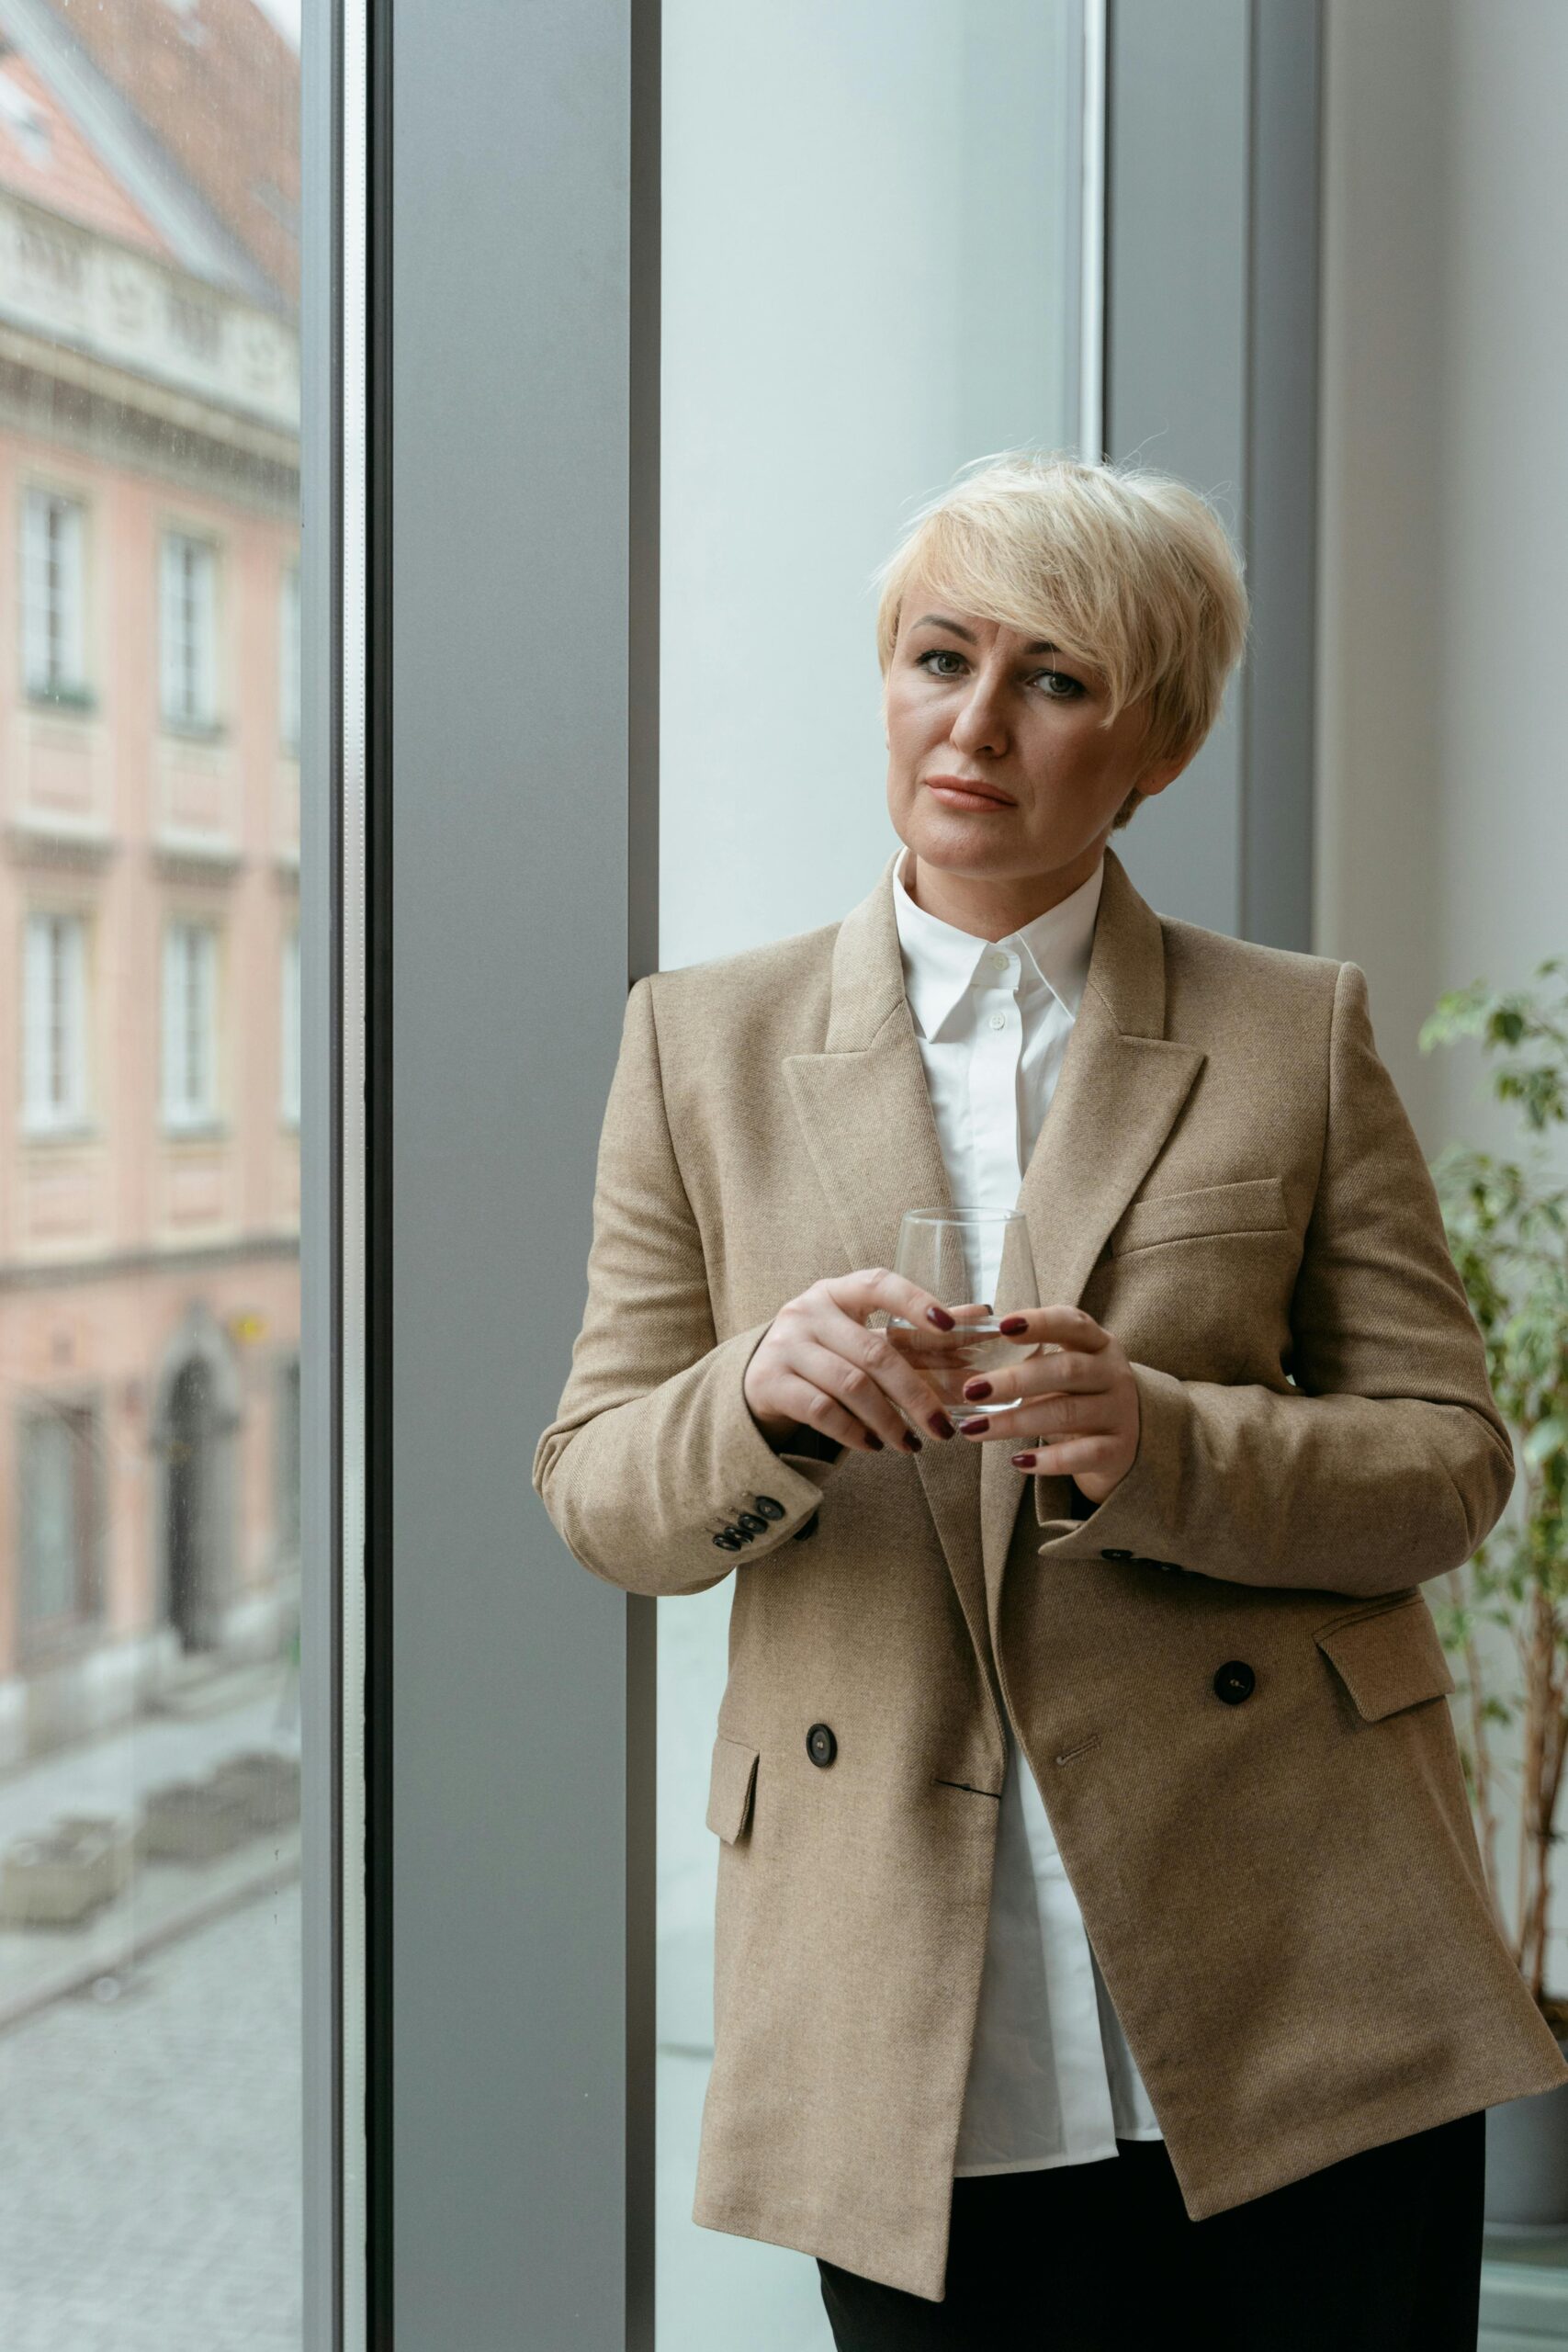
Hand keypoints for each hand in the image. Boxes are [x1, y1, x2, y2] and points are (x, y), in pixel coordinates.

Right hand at [743, 1270, 989, 1455]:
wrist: (761, 1379)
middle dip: (916, 1394)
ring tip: (911, 1444)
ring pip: (850, 1385)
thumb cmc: (828, 1352)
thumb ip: (917, 1332)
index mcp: (838, 1292)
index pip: (879, 1284)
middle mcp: (808, 1311)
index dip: (915, 1302)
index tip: (949, 1326)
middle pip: (874, 1352)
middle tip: (944, 1428)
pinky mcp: (769, 1382)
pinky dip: (854, 1432)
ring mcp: (785, 1345)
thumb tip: (982, 1317)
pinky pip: (821, 1410)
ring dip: (889, 1420)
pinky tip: (874, 1445)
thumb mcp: (864, 1335)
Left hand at [951, 1304, 1139, 1505]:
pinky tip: (1017, 1462)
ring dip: (1016, 1422)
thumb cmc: (1081, 1395)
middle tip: (971, 1389)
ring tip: (974, 1429)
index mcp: (1098, 1344)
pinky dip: (1049, 1460)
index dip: (1040, 1323)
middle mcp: (1113, 1373)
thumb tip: (962, 1348)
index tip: (1002, 1325)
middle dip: (1014, 1380)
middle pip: (1065, 1370)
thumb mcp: (1065, 1370)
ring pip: (1067, 1413)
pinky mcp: (1119, 1450)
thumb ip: (1028, 1358)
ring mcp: (1120, 1411)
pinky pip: (1084, 1454)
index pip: (1073, 1323)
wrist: (1130, 1440)